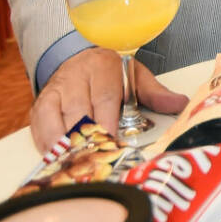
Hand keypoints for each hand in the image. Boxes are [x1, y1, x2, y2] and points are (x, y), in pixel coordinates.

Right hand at [29, 47, 186, 151]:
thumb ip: (155, 93)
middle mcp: (76, 77)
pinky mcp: (40, 104)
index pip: (105, 96)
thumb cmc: (112, 74)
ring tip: (77, 162)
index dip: (108, 120)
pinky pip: (40, 125)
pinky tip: (58, 158)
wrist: (81, 59)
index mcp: (104, 67)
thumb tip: (180, 104)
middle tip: (96, 157)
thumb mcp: (136, 77)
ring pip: (58, 119)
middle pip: (79, 110)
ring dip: (67, 143)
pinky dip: (48, 144)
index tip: (112, 139)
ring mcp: (56, 90)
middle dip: (88, 136)